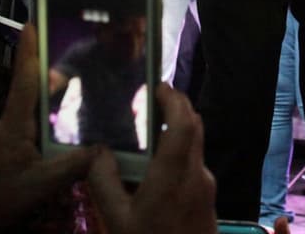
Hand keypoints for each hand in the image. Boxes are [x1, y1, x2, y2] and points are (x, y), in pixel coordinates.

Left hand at [0, 23, 97, 231]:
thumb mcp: (41, 183)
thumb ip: (73, 165)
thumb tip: (105, 148)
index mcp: (15, 124)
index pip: (24, 80)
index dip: (29, 51)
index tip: (31, 23)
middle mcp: (12, 123)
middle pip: (32, 85)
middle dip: (48, 62)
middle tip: (72, 43)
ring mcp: (12, 135)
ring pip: (35, 104)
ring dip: (53, 88)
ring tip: (79, 72)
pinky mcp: (14, 148)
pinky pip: (37, 121)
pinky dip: (53, 111)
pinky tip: (69, 114)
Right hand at [86, 83, 216, 233]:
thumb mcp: (116, 219)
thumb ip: (104, 180)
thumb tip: (97, 151)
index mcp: (175, 174)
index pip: (183, 122)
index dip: (174, 99)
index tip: (158, 86)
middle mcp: (197, 176)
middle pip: (194, 129)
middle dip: (177, 109)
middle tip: (152, 100)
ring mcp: (206, 189)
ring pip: (194, 148)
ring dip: (176, 133)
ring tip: (147, 133)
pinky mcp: (207, 203)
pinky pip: (193, 168)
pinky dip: (178, 155)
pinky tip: (155, 168)